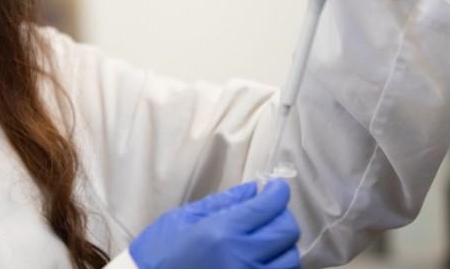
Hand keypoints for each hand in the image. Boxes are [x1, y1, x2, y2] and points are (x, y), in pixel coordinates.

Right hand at [129, 180, 300, 268]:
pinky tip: (261, 259)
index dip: (278, 192)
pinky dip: (277, 266)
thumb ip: (223, 202)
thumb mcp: (184, 218)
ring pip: (290, 259)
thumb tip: (253, 189)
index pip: (269, 206)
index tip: (276, 188)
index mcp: (223, 232)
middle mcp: (241, 258)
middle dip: (282, 215)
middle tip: (268, 211)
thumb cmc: (159, 252)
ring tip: (265, 238)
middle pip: (287, 231)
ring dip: (282, 244)